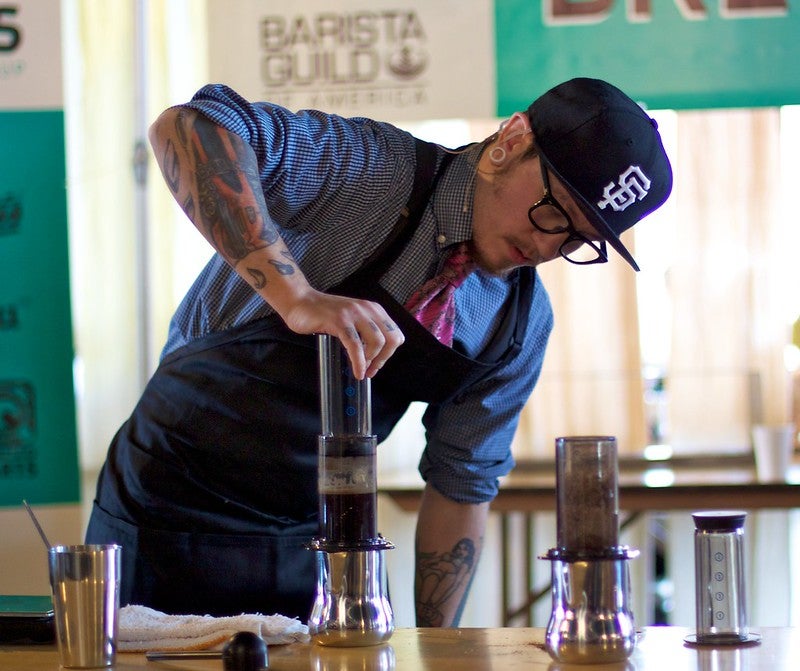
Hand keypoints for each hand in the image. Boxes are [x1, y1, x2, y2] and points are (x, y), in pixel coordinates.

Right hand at [281, 289, 404, 378]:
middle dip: (383, 359)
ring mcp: (354, 314)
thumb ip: (365, 332)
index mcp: (374, 310)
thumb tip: (374, 358)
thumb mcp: (352, 319)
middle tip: (370, 370)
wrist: (301, 302)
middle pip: (390, 339)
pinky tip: (356, 371)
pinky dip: (358, 362)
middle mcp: (367, 309)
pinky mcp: (339, 321)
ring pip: (376, 342)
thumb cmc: (324, 314)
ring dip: (371, 361)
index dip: (389, 354)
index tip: (376, 364)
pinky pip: (355, 345)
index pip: (395, 335)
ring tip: (361, 369)